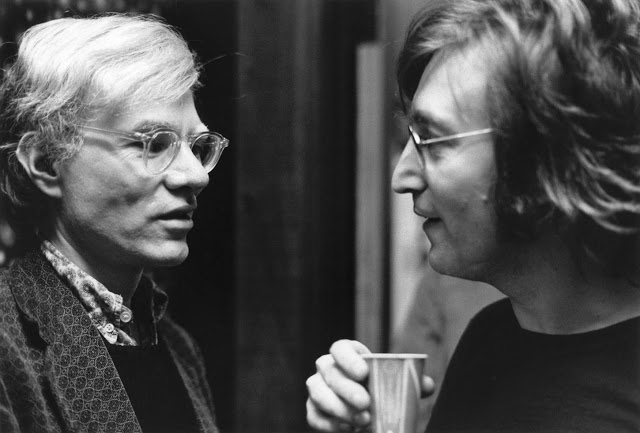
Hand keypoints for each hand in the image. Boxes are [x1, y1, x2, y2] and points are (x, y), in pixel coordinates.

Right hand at [305, 340, 436, 431]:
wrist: (367, 412)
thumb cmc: (381, 390)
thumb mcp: (395, 383)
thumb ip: (411, 381)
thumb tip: (427, 385)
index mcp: (346, 354)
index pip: (340, 348)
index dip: (348, 359)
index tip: (364, 373)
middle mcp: (327, 367)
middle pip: (329, 372)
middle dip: (346, 388)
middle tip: (366, 403)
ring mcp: (317, 388)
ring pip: (318, 393)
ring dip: (339, 407)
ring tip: (363, 420)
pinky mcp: (313, 410)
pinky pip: (314, 416)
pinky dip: (330, 424)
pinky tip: (348, 428)